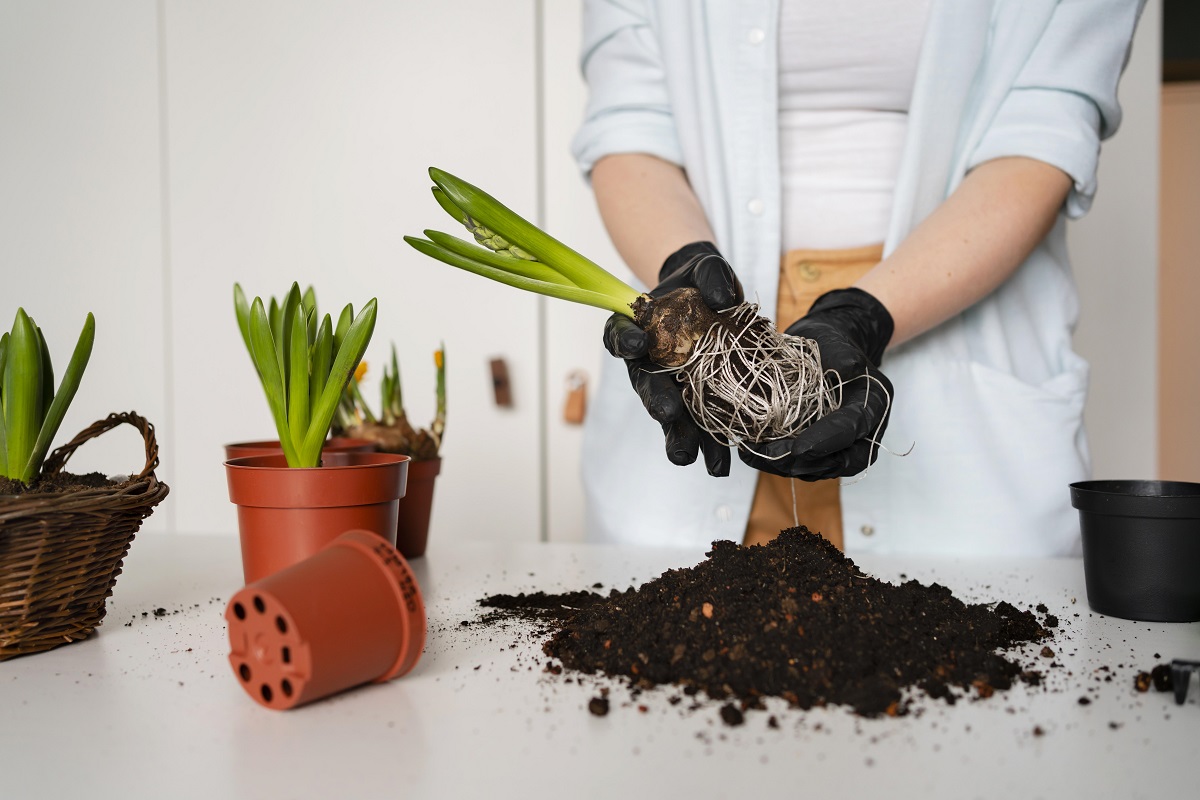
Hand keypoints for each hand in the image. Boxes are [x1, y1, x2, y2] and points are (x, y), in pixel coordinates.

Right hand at [603, 242, 741, 475]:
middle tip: (667, 414)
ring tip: (688, 457)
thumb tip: (722, 299)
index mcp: (636, 328)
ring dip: (679, 437)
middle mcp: (647, 364)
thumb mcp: (707, 269)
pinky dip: (710, 446)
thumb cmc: (701, 281)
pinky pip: (699, 427)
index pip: (620, 334)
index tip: (637, 345)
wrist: (716, 299)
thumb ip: (711, 276)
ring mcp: (670, 387)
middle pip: (645, 385)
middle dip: (657, 401)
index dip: (625, 340)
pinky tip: (721, 464)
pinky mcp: (695, 404)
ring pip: (669, 415)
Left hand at [739, 288, 894, 479]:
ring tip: (755, 455)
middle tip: (769, 455)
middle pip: (840, 462)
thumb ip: (844, 357)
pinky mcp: (821, 449)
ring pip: (819, 468)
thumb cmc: (832, 346)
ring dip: (786, 466)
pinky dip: (780, 463)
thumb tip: (848, 369)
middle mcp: (863, 433)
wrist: (826, 350)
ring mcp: (842, 446)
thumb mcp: (838, 344)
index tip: (799, 447)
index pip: (852, 430)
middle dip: (802, 462)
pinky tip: (754, 453)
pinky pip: (804, 464)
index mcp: (873, 406)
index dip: (826, 441)